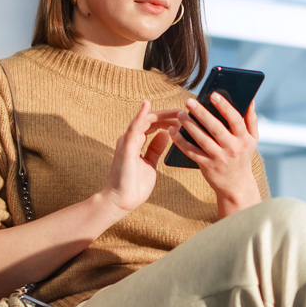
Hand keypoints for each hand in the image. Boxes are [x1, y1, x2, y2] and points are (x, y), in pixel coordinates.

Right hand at [101, 101, 180, 215]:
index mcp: (136, 142)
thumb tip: (165, 135)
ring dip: (161, 115)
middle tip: (185, 112)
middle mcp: (131, 139)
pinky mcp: (126, 148)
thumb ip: (155, 149)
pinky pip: (133, 128)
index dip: (168, 120)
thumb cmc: (133, 185)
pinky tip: (147, 105)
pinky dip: (140, 115)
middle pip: (150, 120)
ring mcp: (127, 142)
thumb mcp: (150, 163)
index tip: (184, 119)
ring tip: (177, 111)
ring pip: (144, 121)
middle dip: (168, 115)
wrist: (121, 201)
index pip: (153, 125)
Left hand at [169, 93, 261, 216]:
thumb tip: (250, 99)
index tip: (213, 94)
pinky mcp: (207, 166)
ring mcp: (219, 158)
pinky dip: (181, 142)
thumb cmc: (243, 156)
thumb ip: (251, 120)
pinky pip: (191, 152)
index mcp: (244, 139)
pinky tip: (173, 131)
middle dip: (202, 113)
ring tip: (180, 114)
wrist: (237, 186)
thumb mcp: (252, 140)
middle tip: (189, 101)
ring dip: (190, 126)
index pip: (235, 120)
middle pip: (215, 128)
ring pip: (202, 139)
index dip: (224, 107)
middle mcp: (232, 148)